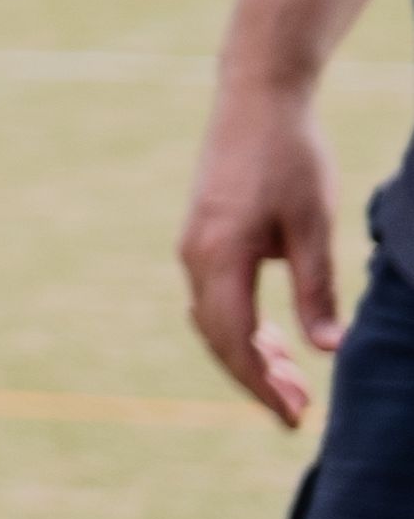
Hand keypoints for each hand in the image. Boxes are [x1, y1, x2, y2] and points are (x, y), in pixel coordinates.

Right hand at [188, 77, 351, 426]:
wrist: (256, 99)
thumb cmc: (290, 158)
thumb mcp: (314, 226)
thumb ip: (316, 289)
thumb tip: (324, 351)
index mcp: (220, 257)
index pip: (235, 340)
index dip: (262, 386)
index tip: (293, 418)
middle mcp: (195, 256)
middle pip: (218, 338)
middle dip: (257, 380)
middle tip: (299, 411)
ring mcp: (194, 245)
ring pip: (213, 320)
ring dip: (250, 355)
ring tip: (293, 380)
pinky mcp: (203, 236)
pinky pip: (213, 298)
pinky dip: (241, 327)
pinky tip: (274, 336)